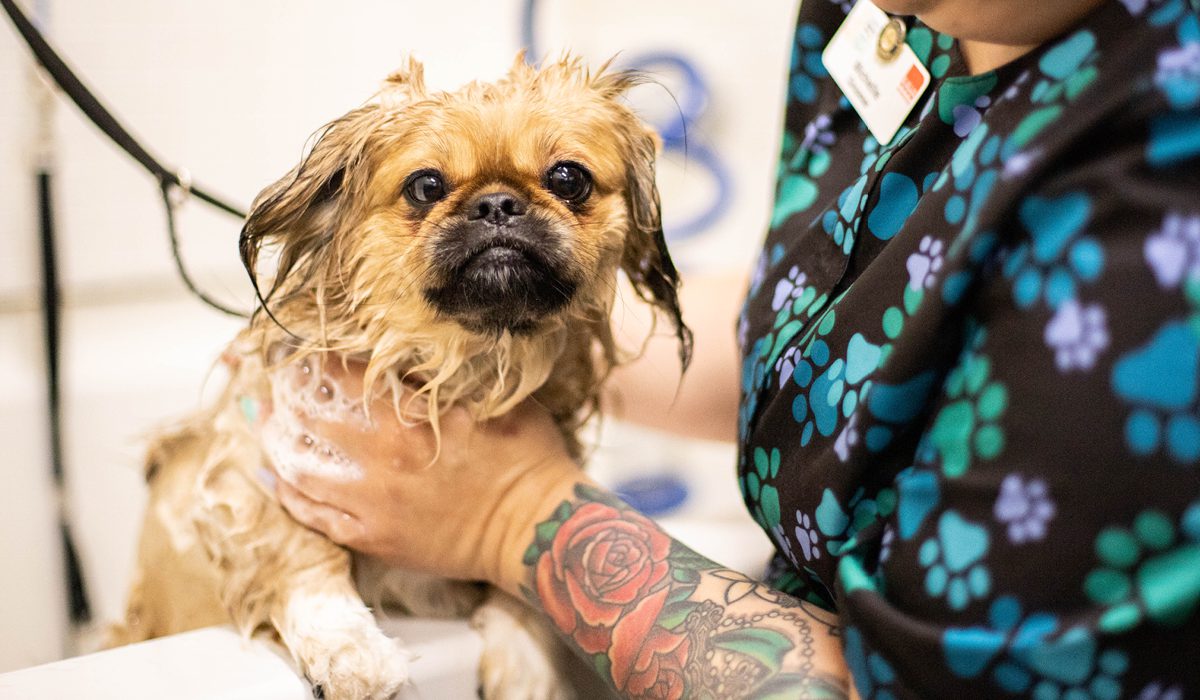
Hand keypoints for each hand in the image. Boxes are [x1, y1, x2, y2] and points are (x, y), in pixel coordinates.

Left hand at [254, 355, 583, 593]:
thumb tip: (397, 351)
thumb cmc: (524, 456)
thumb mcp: (487, 396)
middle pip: (307, 420)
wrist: (535, 527)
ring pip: (298, 468)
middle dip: (285, 395)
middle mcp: (379, 460)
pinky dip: (286, 493)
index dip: (311, 361)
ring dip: (275, 440)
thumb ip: (437, 376)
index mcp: (406, 418)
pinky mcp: (372, 539)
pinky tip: (272, 476)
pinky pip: (313, 516)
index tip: (300, 350)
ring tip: (263, 419)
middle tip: (276, 380)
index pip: (336, 379)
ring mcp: (370, 505)